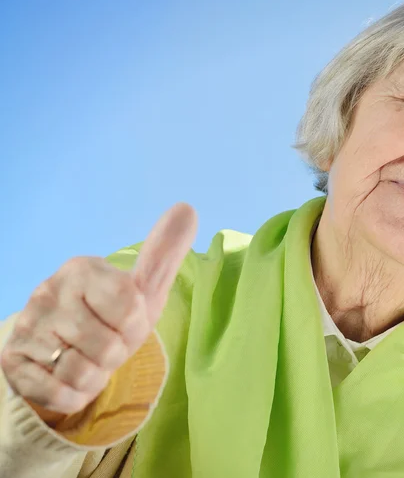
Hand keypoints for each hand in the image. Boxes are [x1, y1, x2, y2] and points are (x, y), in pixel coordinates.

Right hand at [0, 203, 196, 414]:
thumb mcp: (142, 289)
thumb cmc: (111, 317)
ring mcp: (26, 326)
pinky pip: (58, 393)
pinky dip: (74, 394)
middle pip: (107, 345)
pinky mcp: (12, 361)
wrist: (65, 349)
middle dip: (116, 354)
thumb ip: (163, 254)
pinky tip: (70, 377)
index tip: (126, 322)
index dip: (135, 326)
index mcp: (83, 270)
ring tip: (89, 360)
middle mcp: (48, 292)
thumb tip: (188, 208)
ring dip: (95, 376)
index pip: (129, 306)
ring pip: (81, 372)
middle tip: (106, 345)